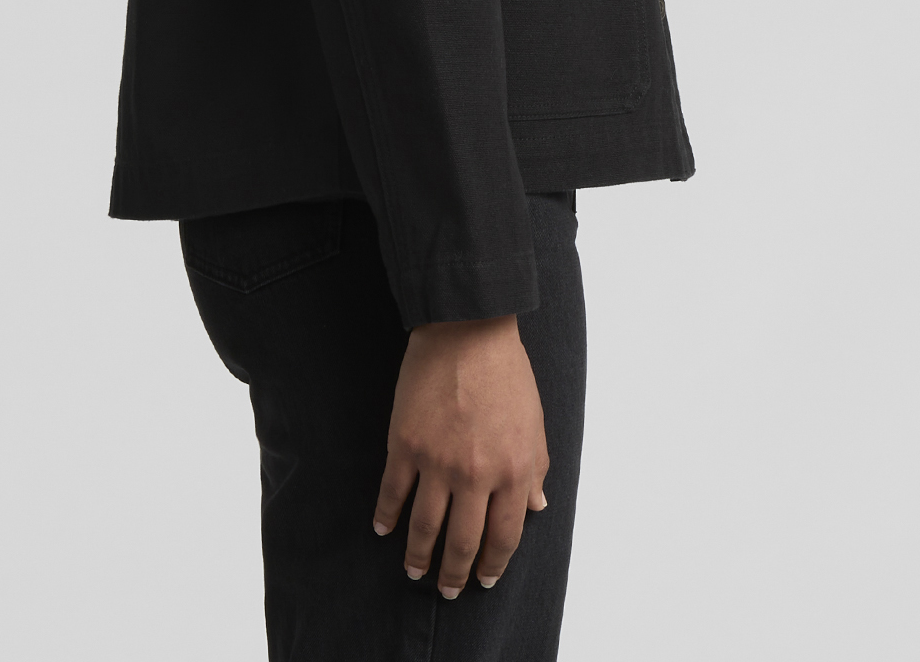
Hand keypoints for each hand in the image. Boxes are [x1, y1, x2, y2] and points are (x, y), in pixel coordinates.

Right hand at [371, 313, 548, 596]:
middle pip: (462, 542)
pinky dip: (387, 515)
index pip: (504, 537)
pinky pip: (393, 492)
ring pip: (425, 527)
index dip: (493, 564)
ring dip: (418, 556)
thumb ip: (536, 469)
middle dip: (454, 574)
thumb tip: (536, 508)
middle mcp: (476, 474)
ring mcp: (437, 461)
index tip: (484, 580)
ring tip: (414, 571)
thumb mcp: (534, 422)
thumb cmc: (506, 372)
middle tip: (446, 589)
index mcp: (514, 470)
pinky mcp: (405, 444)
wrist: (466, 329)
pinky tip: (383, 528)